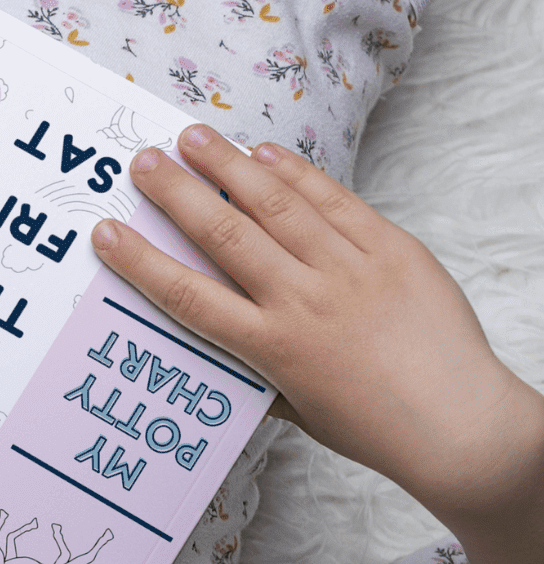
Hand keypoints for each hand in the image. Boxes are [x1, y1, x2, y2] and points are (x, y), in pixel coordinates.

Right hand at [92, 125, 543, 563]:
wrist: (455, 421)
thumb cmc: (372, 427)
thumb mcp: (298, 409)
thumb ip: (257, 373)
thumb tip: (218, 349)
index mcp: (272, 348)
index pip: (191, 297)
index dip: (143, 263)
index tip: (109, 234)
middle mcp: (304, 302)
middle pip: (226, 234)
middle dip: (179, 194)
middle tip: (145, 162)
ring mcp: (349, 270)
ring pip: (276, 205)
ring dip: (229, 166)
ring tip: (194, 137)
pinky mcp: (390, 249)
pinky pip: (334, 201)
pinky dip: (296, 174)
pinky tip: (265, 153)